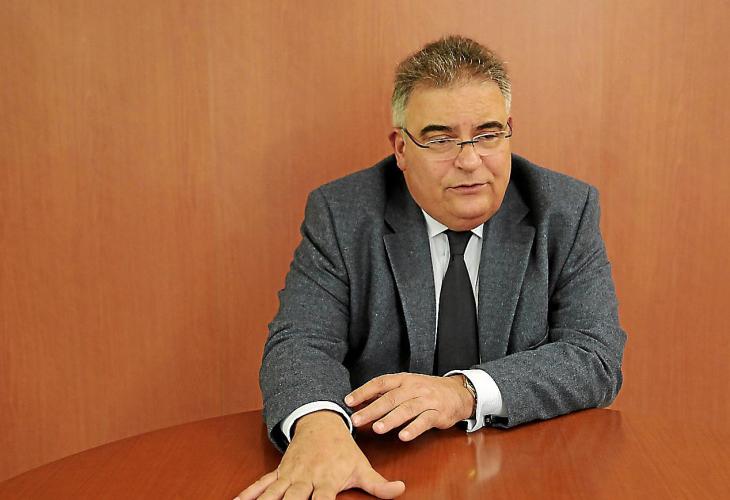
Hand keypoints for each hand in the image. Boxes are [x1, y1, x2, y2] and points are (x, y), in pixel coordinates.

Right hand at [236, 410, 404, 499]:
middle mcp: (307, 479)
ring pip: (274, 493)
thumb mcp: (362, 466)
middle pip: (295, 499)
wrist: (321, 422)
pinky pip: (262, 484)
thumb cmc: (344, 449)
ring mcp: (291, 475)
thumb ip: (379, 484)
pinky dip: (249, 493)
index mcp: (327, 480)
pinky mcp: (280, 472)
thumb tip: (401, 490)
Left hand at [345, 373, 473, 441]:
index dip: (363, 391)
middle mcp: (414, 388)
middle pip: (390, 398)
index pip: (380, 383)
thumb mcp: (406, 386)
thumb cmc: (426, 391)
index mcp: (403, 380)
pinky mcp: (438, 413)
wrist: (457, 393)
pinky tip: (403, 437)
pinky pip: (424, 421)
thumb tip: (359, 401)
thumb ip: (384, 394)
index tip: (348, 401)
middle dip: (372, 409)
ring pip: (406, 409)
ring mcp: (427, 400)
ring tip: (377, 429)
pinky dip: (413, 429)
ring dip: (391, 419)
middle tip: (356, 420)